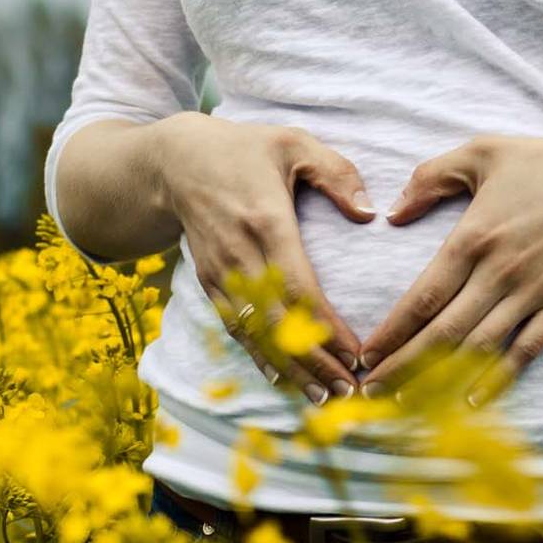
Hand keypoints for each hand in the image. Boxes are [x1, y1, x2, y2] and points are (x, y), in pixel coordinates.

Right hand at [155, 112, 374, 404]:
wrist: (173, 160)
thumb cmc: (242, 149)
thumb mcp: (293, 143)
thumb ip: (337, 173)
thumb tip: (369, 213)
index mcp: (265, 221)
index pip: (299, 287)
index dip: (326, 327)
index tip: (355, 354)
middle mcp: (239, 254)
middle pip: (278, 321)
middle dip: (314, 362)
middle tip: (349, 392)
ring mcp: (220, 273)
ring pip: (256, 332)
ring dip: (290, 369)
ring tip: (323, 399)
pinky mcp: (210, 283)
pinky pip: (236, 328)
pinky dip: (260, 357)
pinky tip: (285, 381)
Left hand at [356, 119, 542, 406]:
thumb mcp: (480, 152)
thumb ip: (430, 179)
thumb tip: (392, 215)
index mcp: (473, 237)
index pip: (423, 297)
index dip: (392, 331)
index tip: (365, 355)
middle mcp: (500, 272)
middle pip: (443, 333)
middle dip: (403, 366)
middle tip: (372, 393)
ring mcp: (534, 292)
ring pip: (480, 348)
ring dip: (441, 380)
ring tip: (409, 402)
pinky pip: (527, 350)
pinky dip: (499, 379)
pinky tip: (473, 401)